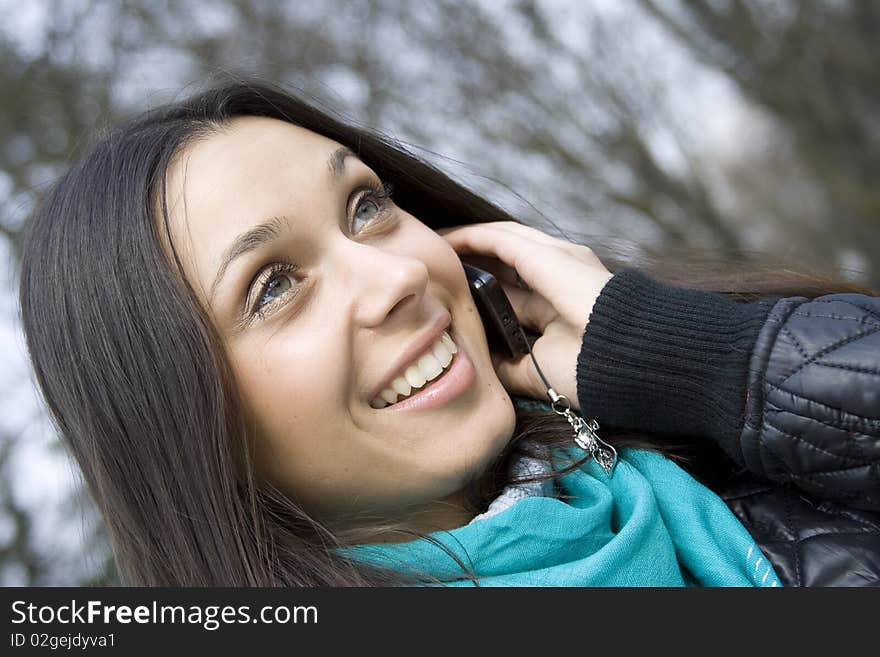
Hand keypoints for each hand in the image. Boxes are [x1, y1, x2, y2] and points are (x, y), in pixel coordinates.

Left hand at [437, 221, 613, 410]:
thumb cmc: (592, 371)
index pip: (513, 287)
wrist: (628, 360)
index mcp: (559, 304)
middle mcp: (559, 275)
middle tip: (433, 264)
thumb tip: (479, 363)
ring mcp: (556, 258)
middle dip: (470, 260)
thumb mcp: (538, 370)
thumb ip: (509, 364)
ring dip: (464, 244)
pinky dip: (469, 238)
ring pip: (500, 241)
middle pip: (504, 259)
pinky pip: (498, 238)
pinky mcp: (546, 253)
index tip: (450, 293)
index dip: (481, 287)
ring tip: (431, 248)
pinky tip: (444, 242)